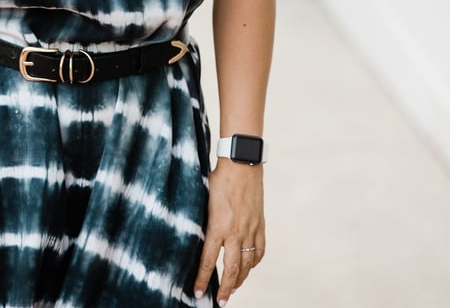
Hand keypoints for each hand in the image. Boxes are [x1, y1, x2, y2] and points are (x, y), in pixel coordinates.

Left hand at [194, 160, 264, 303]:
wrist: (242, 162)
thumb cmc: (219, 177)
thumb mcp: (204, 198)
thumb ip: (203, 219)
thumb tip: (194, 233)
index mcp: (218, 226)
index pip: (209, 260)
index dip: (203, 278)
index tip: (197, 292)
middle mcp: (235, 232)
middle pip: (232, 269)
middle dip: (226, 289)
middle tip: (221, 301)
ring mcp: (250, 230)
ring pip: (247, 264)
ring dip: (241, 280)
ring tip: (234, 290)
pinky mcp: (260, 225)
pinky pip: (259, 251)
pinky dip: (254, 263)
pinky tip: (249, 267)